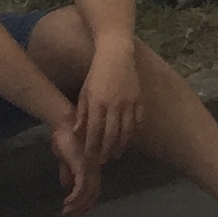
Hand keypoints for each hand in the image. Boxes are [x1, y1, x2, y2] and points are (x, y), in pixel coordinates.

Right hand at [47, 114, 102, 215]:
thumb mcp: (65, 158)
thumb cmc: (65, 138)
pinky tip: (67, 202)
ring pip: (89, 192)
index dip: (86, 202)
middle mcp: (94, 168)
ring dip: (78, 204)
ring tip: (66, 211)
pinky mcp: (83, 164)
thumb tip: (65, 185)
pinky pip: (82, 185)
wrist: (64, 124)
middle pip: (94, 193)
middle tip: (70, 216)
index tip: (75, 211)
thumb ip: (67, 171)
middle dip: (83, 207)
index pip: (94, 189)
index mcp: (91, 167)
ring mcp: (90, 166)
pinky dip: (76, 196)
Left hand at [73, 39, 144, 166]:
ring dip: (122, 144)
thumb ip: (82, 113)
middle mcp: (114, 105)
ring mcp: (129, 102)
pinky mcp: (139, 98)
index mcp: (97, 103)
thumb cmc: (96, 74)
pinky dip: (135, 130)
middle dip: (106, 150)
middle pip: (111, 134)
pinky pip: (139, 118)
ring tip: (117, 154)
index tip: (89, 157)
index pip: (93, 131)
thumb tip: (78, 132)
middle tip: (104, 161)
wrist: (116, 54)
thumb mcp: (84, 93)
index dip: (91, 146)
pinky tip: (131, 137)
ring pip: (127, 129)